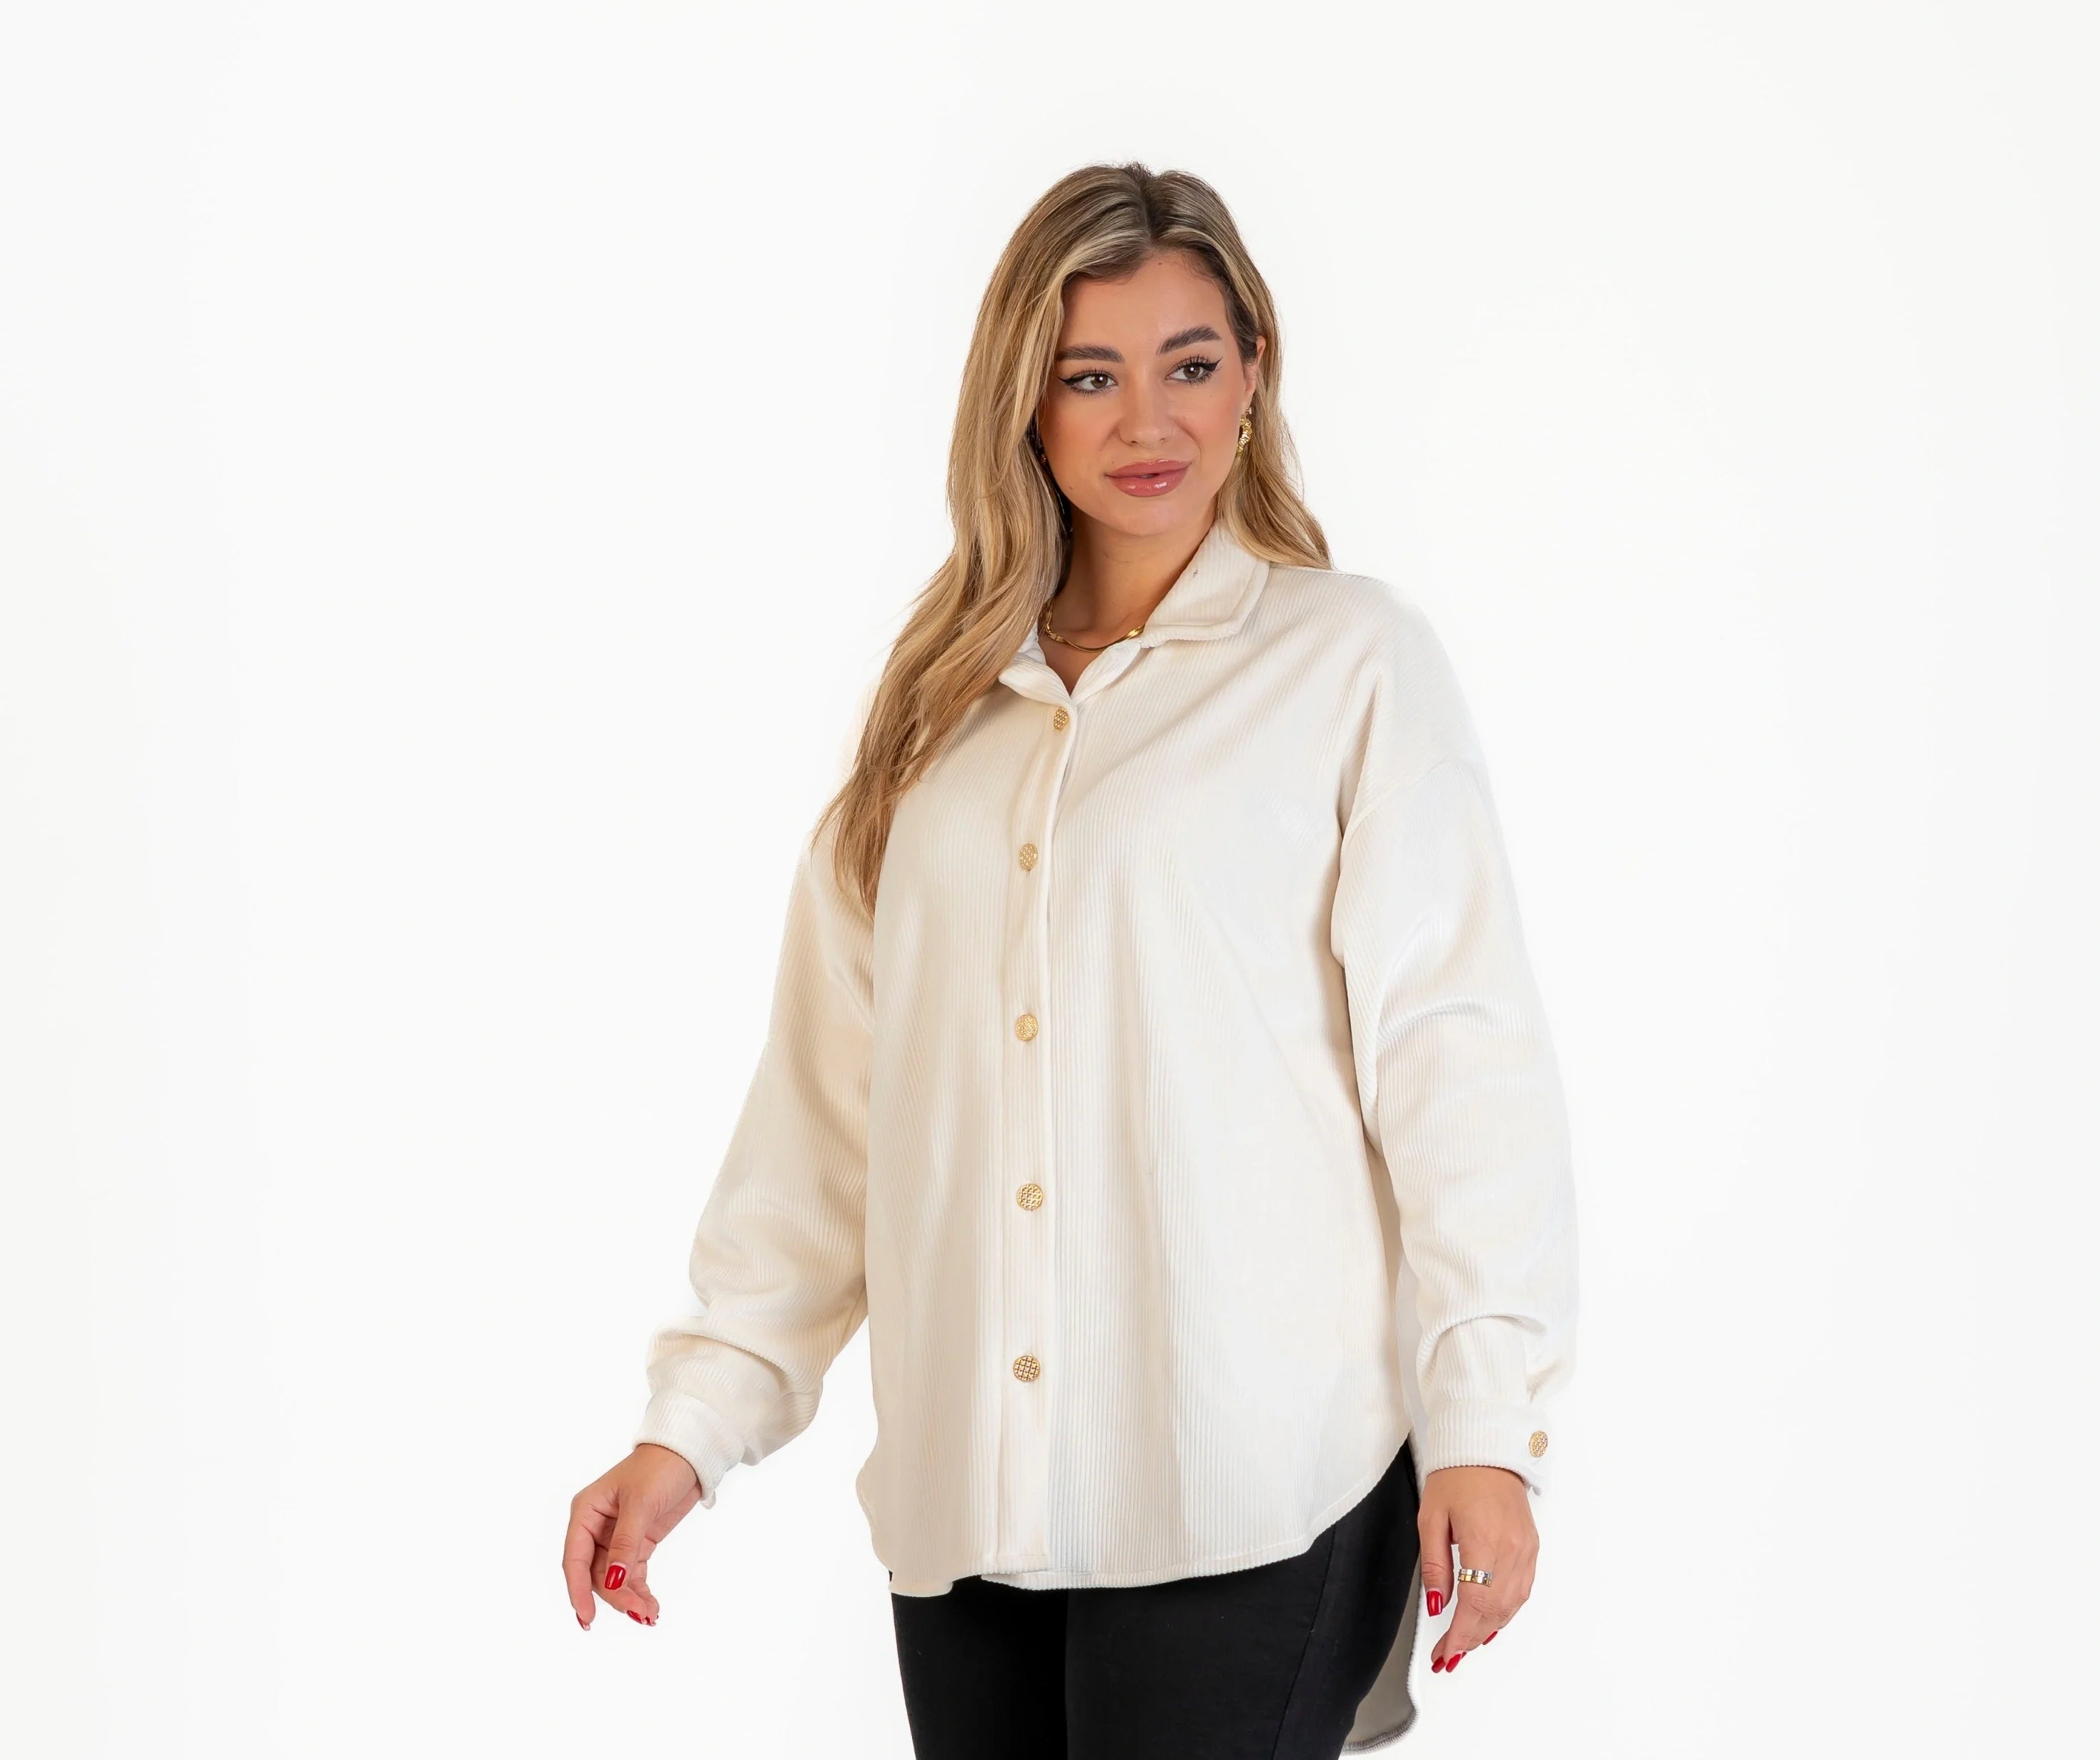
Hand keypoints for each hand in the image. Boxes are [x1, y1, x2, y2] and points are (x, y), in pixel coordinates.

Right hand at [563, 1444, 703, 1628]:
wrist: (689, 1455)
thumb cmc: (659, 1468)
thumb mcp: (641, 1504)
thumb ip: (626, 1543)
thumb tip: (614, 1581)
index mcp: (586, 1512)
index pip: (575, 1559)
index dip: (578, 1590)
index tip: (588, 1618)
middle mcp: (596, 1526)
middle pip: (596, 1573)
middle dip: (615, 1596)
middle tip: (638, 1613)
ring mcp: (616, 1536)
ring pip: (614, 1578)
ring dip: (629, 1598)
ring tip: (650, 1614)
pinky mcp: (637, 1542)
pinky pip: (632, 1574)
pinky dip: (639, 1590)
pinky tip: (651, 1606)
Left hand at [1417, 1464, 1536, 1672]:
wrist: (1488, 1450)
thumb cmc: (1457, 1476)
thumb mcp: (1431, 1518)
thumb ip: (1434, 1565)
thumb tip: (1436, 1604)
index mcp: (1484, 1541)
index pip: (1474, 1605)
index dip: (1458, 1636)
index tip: (1444, 1653)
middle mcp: (1511, 1550)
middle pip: (1494, 1612)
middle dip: (1469, 1640)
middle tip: (1447, 1655)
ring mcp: (1525, 1550)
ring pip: (1511, 1607)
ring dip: (1487, 1630)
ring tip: (1463, 1644)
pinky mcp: (1531, 1548)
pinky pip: (1521, 1591)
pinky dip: (1504, 1612)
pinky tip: (1489, 1621)